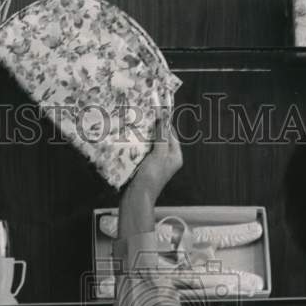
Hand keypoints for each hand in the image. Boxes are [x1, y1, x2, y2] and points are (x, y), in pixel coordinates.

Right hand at [118, 117, 182, 237]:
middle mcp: (166, 158)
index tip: (156, 109)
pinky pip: (141, 149)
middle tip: (143, 114)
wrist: (135, 197)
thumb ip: (162, 136)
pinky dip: (136, 143)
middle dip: (152, 127)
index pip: (171, 134)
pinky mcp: (142, 164)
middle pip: (160, 137)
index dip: (164, 122)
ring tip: (135, 122)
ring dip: (142, 135)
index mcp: (175, 156)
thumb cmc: (151, 178)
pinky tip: (130, 136)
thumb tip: (164, 118)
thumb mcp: (158, 155)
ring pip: (149, 142)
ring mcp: (153, 161)